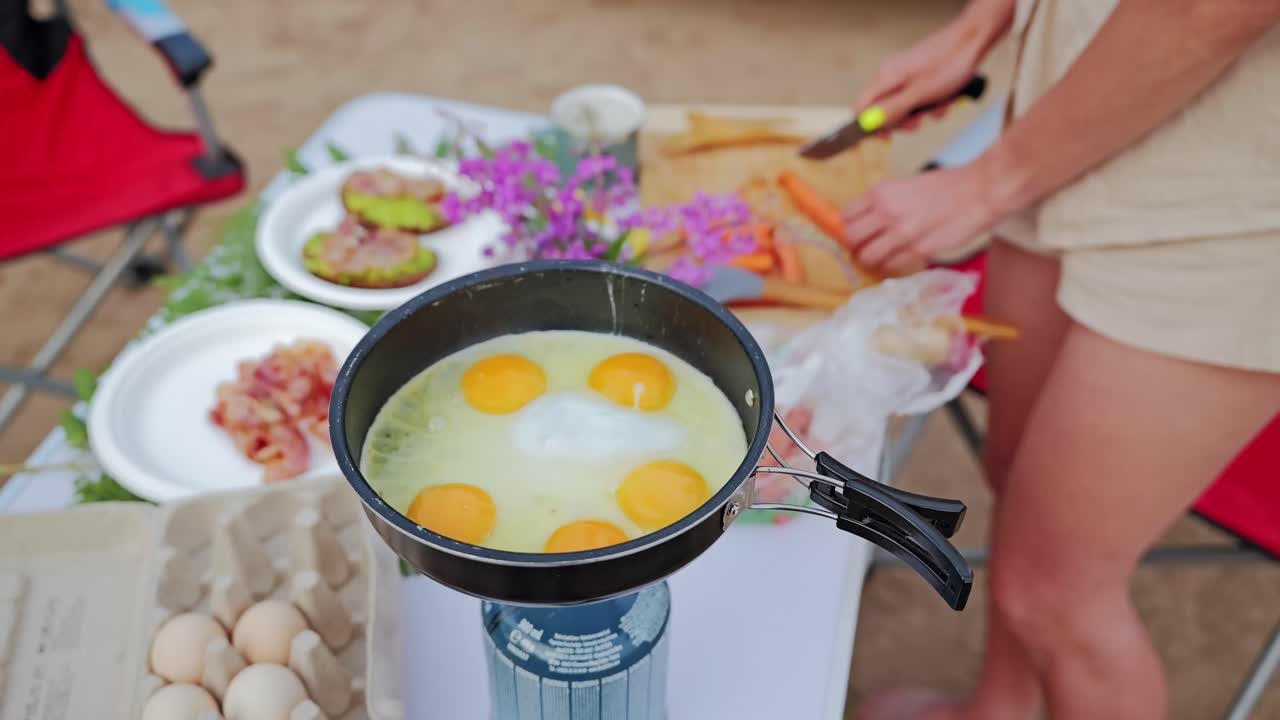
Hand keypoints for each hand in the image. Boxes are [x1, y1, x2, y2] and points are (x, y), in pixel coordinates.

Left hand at [842, 163, 1006, 273]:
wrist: (979, 190)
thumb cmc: (947, 185)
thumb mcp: (906, 185)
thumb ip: (885, 202)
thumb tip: (866, 221)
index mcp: (882, 192)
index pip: (846, 216)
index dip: (848, 226)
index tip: (856, 231)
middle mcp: (887, 212)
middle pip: (850, 238)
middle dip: (854, 246)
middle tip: (864, 247)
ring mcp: (902, 233)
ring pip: (867, 257)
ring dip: (870, 260)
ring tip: (879, 257)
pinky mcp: (918, 249)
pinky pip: (891, 266)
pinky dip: (890, 267)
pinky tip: (898, 260)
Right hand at [856, 17, 994, 130]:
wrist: (972, 41)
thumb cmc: (948, 65)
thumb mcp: (919, 94)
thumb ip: (892, 110)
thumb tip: (867, 125)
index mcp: (885, 76)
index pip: (862, 107)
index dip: (870, 126)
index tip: (886, 138)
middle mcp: (890, 74)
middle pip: (884, 108)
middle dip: (903, 120)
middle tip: (919, 123)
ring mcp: (905, 73)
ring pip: (904, 104)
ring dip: (922, 112)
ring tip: (940, 107)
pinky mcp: (919, 74)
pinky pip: (918, 96)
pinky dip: (931, 103)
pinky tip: (946, 99)